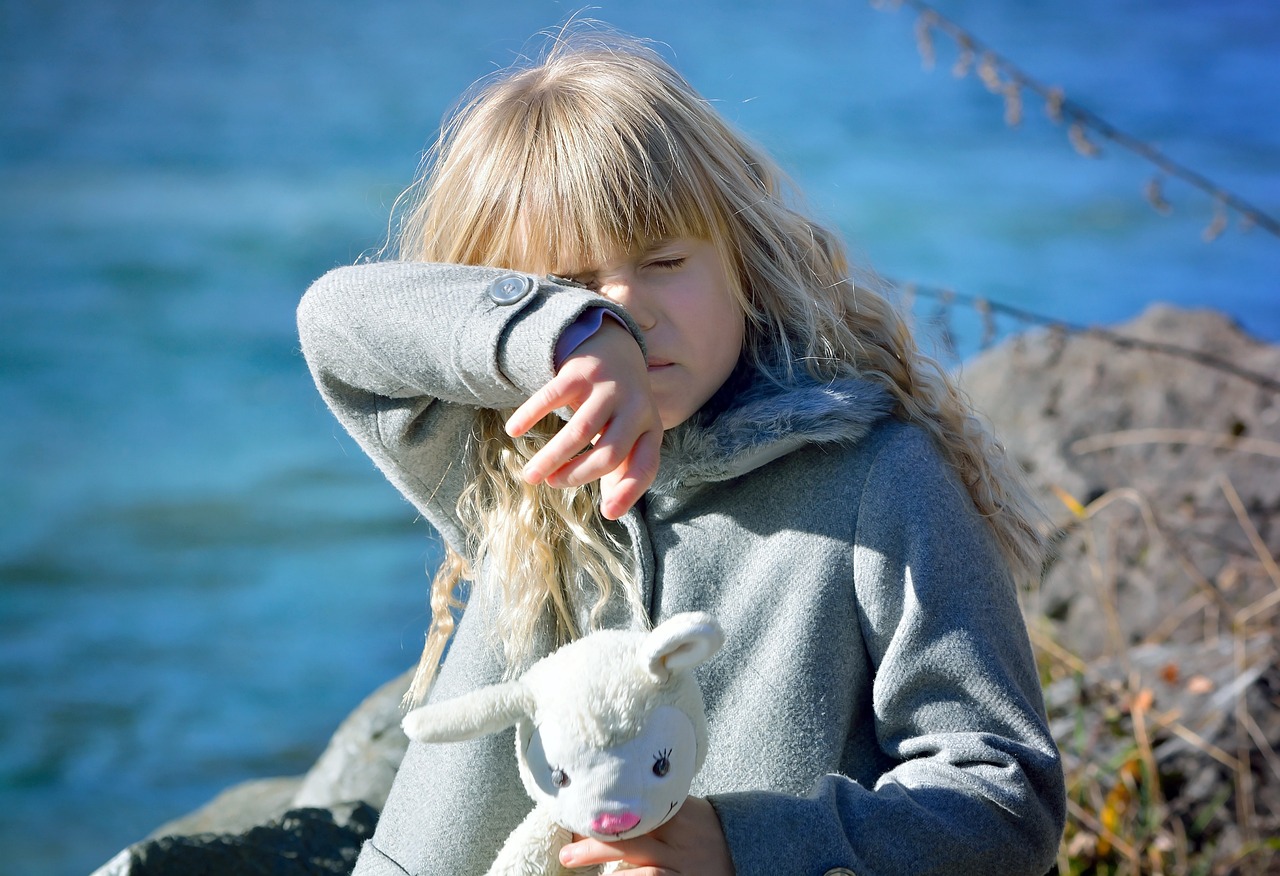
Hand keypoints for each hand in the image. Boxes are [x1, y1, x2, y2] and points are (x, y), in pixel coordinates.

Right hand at [505, 320, 662, 519]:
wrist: (616, 347)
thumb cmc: (620, 407)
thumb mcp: (630, 434)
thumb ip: (622, 469)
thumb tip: (611, 510)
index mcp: (651, 429)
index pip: (645, 466)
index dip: (628, 491)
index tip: (607, 514)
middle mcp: (636, 408)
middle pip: (609, 453)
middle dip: (577, 475)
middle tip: (550, 483)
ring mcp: (609, 388)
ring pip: (581, 431)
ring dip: (552, 457)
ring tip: (530, 474)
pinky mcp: (582, 371)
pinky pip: (553, 397)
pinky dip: (531, 415)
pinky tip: (513, 431)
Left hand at [557, 797, 733, 874]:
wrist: (747, 850)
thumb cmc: (704, 828)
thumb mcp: (683, 809)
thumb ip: (653, 805)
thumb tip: (606, 802)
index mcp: (675, 814)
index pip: (635, 812)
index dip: (603, 818)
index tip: (578, 819)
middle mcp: (679, 842)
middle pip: (633, 841)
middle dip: (596, 848)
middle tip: (567, 854)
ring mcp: (685, 869)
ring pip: (647, 874)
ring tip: (586, 875)